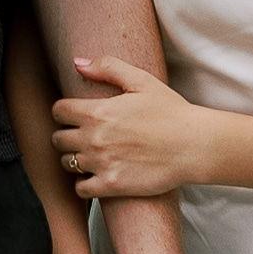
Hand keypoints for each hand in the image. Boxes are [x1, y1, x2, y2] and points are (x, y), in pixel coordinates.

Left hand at [50, 53, 223, 201]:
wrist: (194, 146)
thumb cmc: (171, 112)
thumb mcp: (141, 81)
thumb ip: (107, 68)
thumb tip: (78, 63)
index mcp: (97, 111)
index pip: (58, 112)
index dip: (64, 112)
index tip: (74, 116)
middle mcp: (94, 138)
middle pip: (58, 139)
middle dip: (67, 136)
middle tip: (82, 137)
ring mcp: (101, 163)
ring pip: (67, 163)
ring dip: (75, 159)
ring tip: (92, 156)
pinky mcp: (112, 185)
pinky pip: (80, 190)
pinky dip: (84, 185)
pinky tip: (96, 177)